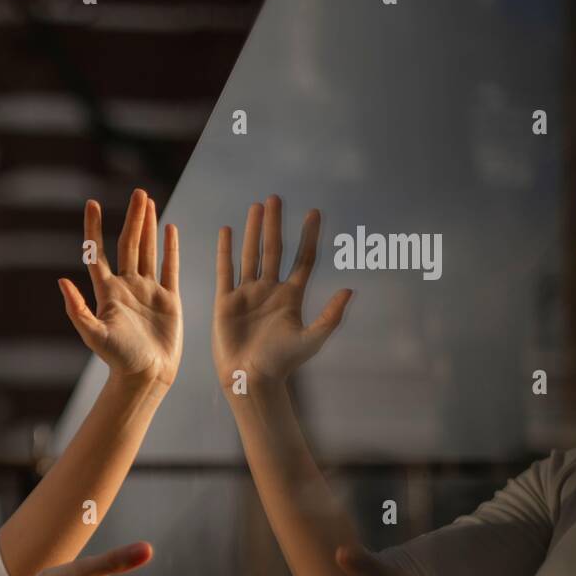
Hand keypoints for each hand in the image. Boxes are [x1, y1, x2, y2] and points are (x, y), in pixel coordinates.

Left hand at [59, 188, 182, 388]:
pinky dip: (170, 247)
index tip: (91, 204)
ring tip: (149, 202)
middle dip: (133, 218)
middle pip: (129, 244)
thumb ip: (78, 309)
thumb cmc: (118, 359)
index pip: (99, 253)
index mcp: (108, 292)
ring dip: (149, 226)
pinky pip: (170, 267)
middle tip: (138, 192)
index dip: (94, 228)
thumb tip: (61, 281)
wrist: (146, 375)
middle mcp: (127, 286)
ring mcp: (148, 291)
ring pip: (148, 250)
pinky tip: (170, 229)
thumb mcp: (94, 335)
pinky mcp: (168, 298)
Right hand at [212, 195, 352, 394]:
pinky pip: (225, 270)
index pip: (302, 259)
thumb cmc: (282, 363)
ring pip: (250, 254)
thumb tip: (350, 290)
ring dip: (252, 231)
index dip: (308, 236)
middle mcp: (270, 290)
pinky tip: (227, 230)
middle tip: (276, 198)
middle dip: (275, 224)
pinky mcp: (226, 301)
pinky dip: (225, 250)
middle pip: (274, 249)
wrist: (250, 377)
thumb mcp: (312, 339)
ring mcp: (247, 294)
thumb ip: (330, 316)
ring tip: (256, 207)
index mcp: (291, 296)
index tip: (314, 213)